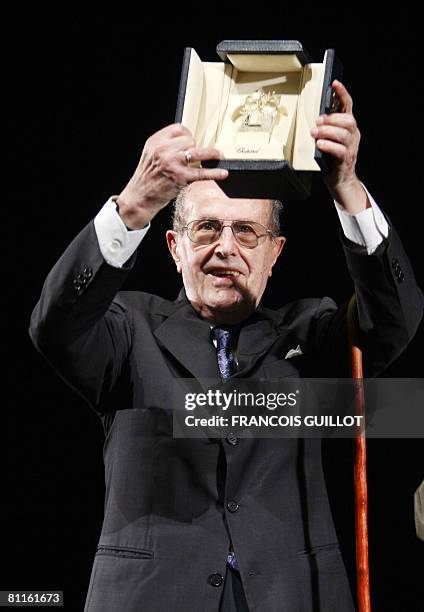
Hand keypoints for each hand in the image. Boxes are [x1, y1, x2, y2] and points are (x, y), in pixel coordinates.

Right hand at [116, 124, 227, 228]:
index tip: (192, 141)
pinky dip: (214, 173)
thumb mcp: (151, 155)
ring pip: (198, 152)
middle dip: (196, 147)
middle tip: (197, 156)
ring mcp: (172, 163)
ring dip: (212, 154)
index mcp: (155, 142)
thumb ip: (166, 147)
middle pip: (190, 139)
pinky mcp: (180, 177)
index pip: (178, 129)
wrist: (140, 197)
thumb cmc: (147, 178)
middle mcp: (163, 150)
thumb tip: (188, 144)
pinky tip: (222, 173)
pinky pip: (201, 173)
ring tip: (219, 156)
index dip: (188, 134)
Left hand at [310, 80, 368, 213]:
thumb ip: (326, 128)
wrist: (340, 181)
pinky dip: (328, 145)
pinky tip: (319, 144)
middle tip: (318, 121)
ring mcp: (351, 147)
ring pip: (343, 134)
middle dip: (331, 118)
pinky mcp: (346, 159)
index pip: (348, 106)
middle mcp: (353, 135)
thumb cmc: (332, 159)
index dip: (342, 93)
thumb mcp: (329, 140)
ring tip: (315, 133)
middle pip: (348, 119)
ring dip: (327, 131)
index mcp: (349, 127)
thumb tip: (316, 119)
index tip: (335, 83)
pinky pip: (339, 150)